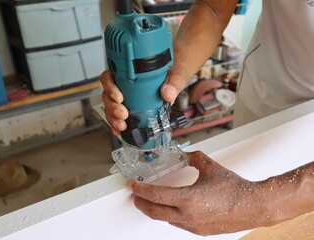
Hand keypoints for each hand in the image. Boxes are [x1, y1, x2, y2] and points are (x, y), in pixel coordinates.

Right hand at [100, 66, 186, 133]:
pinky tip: (120, 130)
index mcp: (127, 72)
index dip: (110, 87)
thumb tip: (168, 94)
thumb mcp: (175, 74)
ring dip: (113, 118)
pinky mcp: (128, 108)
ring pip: (110, 107)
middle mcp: (122, 84)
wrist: (174, 81)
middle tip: (123, 114)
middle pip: (108, 95)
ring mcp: (124, 98)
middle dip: (112, 107)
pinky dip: (116, 125)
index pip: (109, 77)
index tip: (119, 97)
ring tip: (122, 125)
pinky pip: (117, 117)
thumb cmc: (170, 73)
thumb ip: (174, 81)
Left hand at [128, 151, 265, 235]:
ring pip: (164, 219)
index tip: (133, 185)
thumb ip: (193, 158)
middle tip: (135, 195)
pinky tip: (170, 209)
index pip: (155, 195)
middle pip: (154, 211)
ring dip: (154, 210)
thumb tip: (184, 155)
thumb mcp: (210, 167)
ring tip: (149, 201)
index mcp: (188, 199)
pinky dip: (168, 215)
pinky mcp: (199, 231)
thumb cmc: (234, 189)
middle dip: (141, 203)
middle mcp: (188, 215)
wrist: (253, 206)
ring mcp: (193, 226)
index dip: (140, 190)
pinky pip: (177, 224)